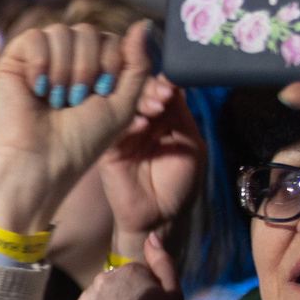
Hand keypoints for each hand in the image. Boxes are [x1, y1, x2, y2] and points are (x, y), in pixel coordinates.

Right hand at [0, 21, 157, 235]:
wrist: (42, 162)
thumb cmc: (81, 142)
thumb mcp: (124, 104)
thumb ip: (138, 64)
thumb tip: (143, 23)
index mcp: (94, 68)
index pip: (112, 39)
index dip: (111, 65)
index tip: (100, 96)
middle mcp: (68, 59)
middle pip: (89, 31)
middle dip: (88, 68)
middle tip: (76, 100)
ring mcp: (41, 57)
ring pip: (63, 32)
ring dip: (65, 71)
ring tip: (56, 99)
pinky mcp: (15, 59)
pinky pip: (35, 37)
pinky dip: (40, 64)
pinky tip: (36, 88)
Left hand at [67, 234, 184, 299]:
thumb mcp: (174, 297)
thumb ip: (163, 262)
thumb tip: (151, 236)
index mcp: (130, 271)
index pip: (136, 273)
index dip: (146, 293)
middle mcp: (103, 279)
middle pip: (115, 283)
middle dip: (125, 297)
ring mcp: (85, 298)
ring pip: (98, 298)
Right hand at [96, 76, 201, 252]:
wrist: (159, 215)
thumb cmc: (178, 183)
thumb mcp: (191, 145)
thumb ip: (182, 116)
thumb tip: (175, 84)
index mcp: (161, 119)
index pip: (159, 91)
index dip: (165, 84)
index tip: (173, 83)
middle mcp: (141, 121)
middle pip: (140, 93)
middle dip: (153, 89)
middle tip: (164, 96)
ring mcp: (123, 133)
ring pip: (127, 105)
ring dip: (142, 101)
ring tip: (157, 107)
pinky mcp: (109, 148)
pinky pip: (116, 127)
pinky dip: (130, 121)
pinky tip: (143, 124)